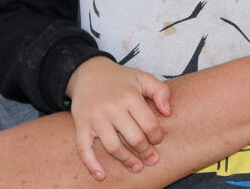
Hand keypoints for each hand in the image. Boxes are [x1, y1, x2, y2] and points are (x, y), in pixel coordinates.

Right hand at [66, 57, 171, 180]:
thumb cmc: (119, 79)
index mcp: (129, 96)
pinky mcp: (82, 125)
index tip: (158, 140)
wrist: (87, 73)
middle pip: (133, 137)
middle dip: (145, 152)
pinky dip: (91, 164)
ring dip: (126, 160)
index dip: (157, 136)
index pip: (149, 124)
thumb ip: (160, 91)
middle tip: (151, 159)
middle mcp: (112, 107)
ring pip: (113, 147)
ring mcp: (95, 117)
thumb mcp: (142, 77)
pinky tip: (101, 175)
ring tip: (136, 167)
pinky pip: (84, 148)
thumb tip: (167, 112)